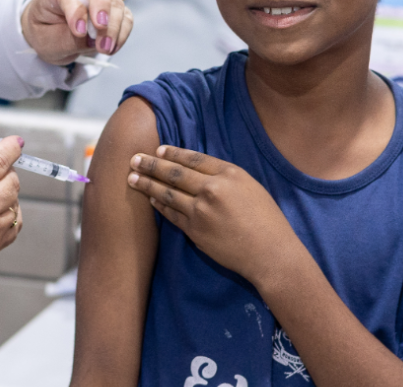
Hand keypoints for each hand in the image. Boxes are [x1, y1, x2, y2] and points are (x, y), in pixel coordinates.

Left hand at [21, 0, 133, 65]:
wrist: (51, 36)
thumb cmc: (45, 34)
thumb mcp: (46, 41)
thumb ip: (66, 39)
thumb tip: (91, 40)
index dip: (75, 9)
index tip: (79, 31)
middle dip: (101, 5)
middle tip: (100, 28)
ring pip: (114, 1)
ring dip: (113, 26)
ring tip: (104, 49)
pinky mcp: (113, 9)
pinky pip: (125, 16)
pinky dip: (122, 33)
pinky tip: (112, 48)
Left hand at [126, 145, 301, 286]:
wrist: (271, 254)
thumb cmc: (266, 221)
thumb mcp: (251, 187)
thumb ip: (225, 177)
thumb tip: (198, 170)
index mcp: (230, 174)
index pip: (194, 158)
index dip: (173, 153)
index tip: (158, 149)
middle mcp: (213, 189)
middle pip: (175, 173)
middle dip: (151, 164)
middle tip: (134, 158)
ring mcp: (202, 210)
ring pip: (167, 193)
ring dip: (147, 184)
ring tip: (131, 177)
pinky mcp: (195, 230)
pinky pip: (172, 214)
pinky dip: (160, 205)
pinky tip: (151, 200)